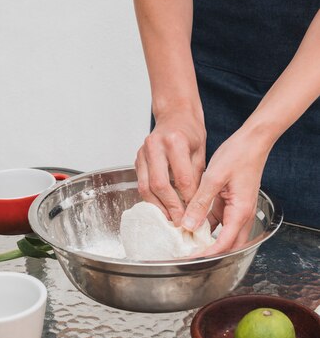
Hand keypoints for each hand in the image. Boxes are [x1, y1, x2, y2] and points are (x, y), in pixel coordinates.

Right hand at [135, 106, 205, 225]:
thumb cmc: (189, 133)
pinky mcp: (136, 160)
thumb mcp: (200, 152)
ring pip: (146, 187)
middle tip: (181, 221)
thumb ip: (196, 177)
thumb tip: (196, 205)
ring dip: (158, 207)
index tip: (195, 213)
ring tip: (170, 219)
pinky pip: (142, 184)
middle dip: (171, 207)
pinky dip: (152, 199)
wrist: (174, 116)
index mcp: (174, 141)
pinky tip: (162, 208)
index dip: (188, 199)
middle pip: (160, 185)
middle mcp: (155, 146)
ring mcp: (142, 153)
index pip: (181, 178)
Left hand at [181, 127, 271, 254]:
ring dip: (207, 241)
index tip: (189, 257)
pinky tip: (190, 225)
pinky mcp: (231, 205)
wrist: (252, 140)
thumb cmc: (239, 155)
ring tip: (185, 243)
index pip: (224, 244)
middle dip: (208, 253)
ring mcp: (237, 211)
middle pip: (227, 246)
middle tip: (186, 254)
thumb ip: (201, 202)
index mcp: (240, 212)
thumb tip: (188, 225)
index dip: (206, 254)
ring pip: (223, 236)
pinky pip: (218, 223)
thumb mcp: (214, 177)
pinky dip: (206, 227)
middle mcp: (241, 215)